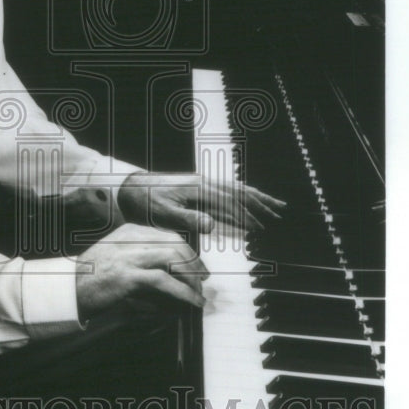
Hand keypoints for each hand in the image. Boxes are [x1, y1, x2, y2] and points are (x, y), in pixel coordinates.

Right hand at [75, 223, 208, 319]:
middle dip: (194, 263)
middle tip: (203, 279)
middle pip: (175, 244)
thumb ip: (137, 257)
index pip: (168, 235)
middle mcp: (131, 240)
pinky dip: (184, 293)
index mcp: (128, 232)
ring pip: (174, 259)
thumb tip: (168, 270)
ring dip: (191, 278)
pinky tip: (192, 302)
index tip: (197, 265)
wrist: (66, 289)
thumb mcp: (115, 258)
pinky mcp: (128, 277)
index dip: (187, 251)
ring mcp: (129, 257)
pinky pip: (165, 282)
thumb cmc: (90, 277)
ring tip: (198, 294)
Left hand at [117, 171, 285, 235]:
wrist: (129, 187)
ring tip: (273, 204)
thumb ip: (188, 219)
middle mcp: (204, 182)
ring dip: (255, 196)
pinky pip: (226, 187)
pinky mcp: (198, 184)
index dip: (246, 215)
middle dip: (260, 202)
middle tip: (279, 213)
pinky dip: (242, 193)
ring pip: (235, 187)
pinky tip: (248, 198)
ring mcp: (202, 181)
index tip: (261, 227)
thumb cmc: (145, 201)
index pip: (229, 202)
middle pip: (239, 190)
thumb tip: (212, 224)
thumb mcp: (163, 214)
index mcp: (198, 188)